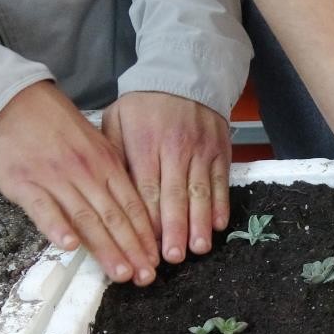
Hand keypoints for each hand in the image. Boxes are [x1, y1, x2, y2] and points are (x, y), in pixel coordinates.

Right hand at [0, 81, 157, 284]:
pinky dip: (57, 227)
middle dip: (133, 250)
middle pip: (114, 218)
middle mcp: (87, 174)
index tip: (154, 260)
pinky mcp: (25, 183)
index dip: (145, 236)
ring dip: (106, 248)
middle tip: (146, 277)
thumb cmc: (60, 129)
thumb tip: (136, 209)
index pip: (132, 206)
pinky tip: (70, 246)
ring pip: (86, 218)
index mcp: (107, 166)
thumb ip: (114, 176)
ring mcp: (56, 179)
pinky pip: (44, 208)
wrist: (17, 101)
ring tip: (121, 272)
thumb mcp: (98, 146)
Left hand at [102, 92, 231, 262]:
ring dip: (200, 223)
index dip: (148, 219)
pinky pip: (222, 183)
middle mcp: (174, 150)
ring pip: (201, 193)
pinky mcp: (220, 153)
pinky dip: (221, 205)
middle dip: (174, 229)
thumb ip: (114, 155)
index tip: (146, 244)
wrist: (185, 76)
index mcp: (144, 144)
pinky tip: (218, 225)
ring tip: (198, 249)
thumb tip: (112, 193)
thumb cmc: (145, 105)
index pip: (146, 189)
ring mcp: (201, 152)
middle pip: (174, 196)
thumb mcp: (117, 120)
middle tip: (172, 256)